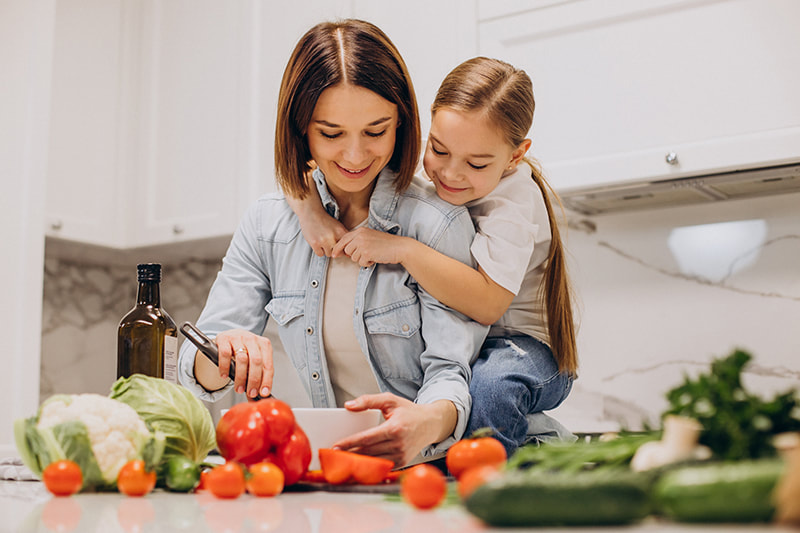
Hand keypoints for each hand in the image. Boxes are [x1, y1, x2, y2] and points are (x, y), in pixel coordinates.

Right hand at [214, 329, 273, 398]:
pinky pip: (225, 354)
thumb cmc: (245, 349)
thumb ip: (259, 374)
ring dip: (240, 377)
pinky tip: (225, 376)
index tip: (264, 392)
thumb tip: (261, 393)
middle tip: (251, 392)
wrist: (231, 335)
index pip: (268, 365)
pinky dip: (225, 367)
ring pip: (242, 359)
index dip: (267, 380)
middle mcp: (253, 340)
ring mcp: (238, 338)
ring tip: (239, 388)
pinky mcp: (224, 339)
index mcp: (264, 345)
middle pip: (256, 362)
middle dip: (254, 380)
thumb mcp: (254, 358)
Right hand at [300, 212, 347, 256]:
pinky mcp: (315, 243)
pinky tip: (318, 243)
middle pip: (338, 253)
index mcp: (341, 231)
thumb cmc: (324, 220)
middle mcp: (333, 236)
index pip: (346, 247)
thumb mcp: (337, 226)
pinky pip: (320, 254)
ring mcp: (324, 240)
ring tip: (323, 241)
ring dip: (326, 250)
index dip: (343, 248)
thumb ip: (343, 237)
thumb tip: (347, 253)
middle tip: (329, 243)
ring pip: (329, 254)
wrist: (311, 213)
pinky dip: (319, 250)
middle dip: (335, 250)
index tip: (340, 247)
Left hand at [331, 393, 453, 466]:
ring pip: (373, 460)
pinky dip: (369, 464)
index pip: (367, 438)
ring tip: (342, 459)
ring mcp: (401, 456)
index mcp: (395, 428)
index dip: (350, 443)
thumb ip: (368, 400)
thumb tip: (349, 406)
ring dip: (357, 461)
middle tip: (333, 454)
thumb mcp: (390, 400)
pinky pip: (381, 465)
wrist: (431, 424)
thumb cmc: (410, 412)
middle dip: (349, 453)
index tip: (336, 446)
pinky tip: (358, 462)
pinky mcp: (402, 463)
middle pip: (368, 451)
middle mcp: (399, 444)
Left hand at [332, 228, 407, 266]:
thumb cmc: (386, 244)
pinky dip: (368, 263)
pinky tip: (375, 258)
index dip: (338, 248)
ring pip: (353, 258)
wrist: (399, 247)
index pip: (344, 239)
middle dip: (355, 255)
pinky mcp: (366, 253)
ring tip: (373, 255)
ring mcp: (362, 244)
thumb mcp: (370, 237)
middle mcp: (359, 236)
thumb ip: (358, 240)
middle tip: (367, 254)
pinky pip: (361, 263)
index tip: (334, 254)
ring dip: (362, 259)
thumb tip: (346, 251)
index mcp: (360, 231)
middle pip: (347, 251)